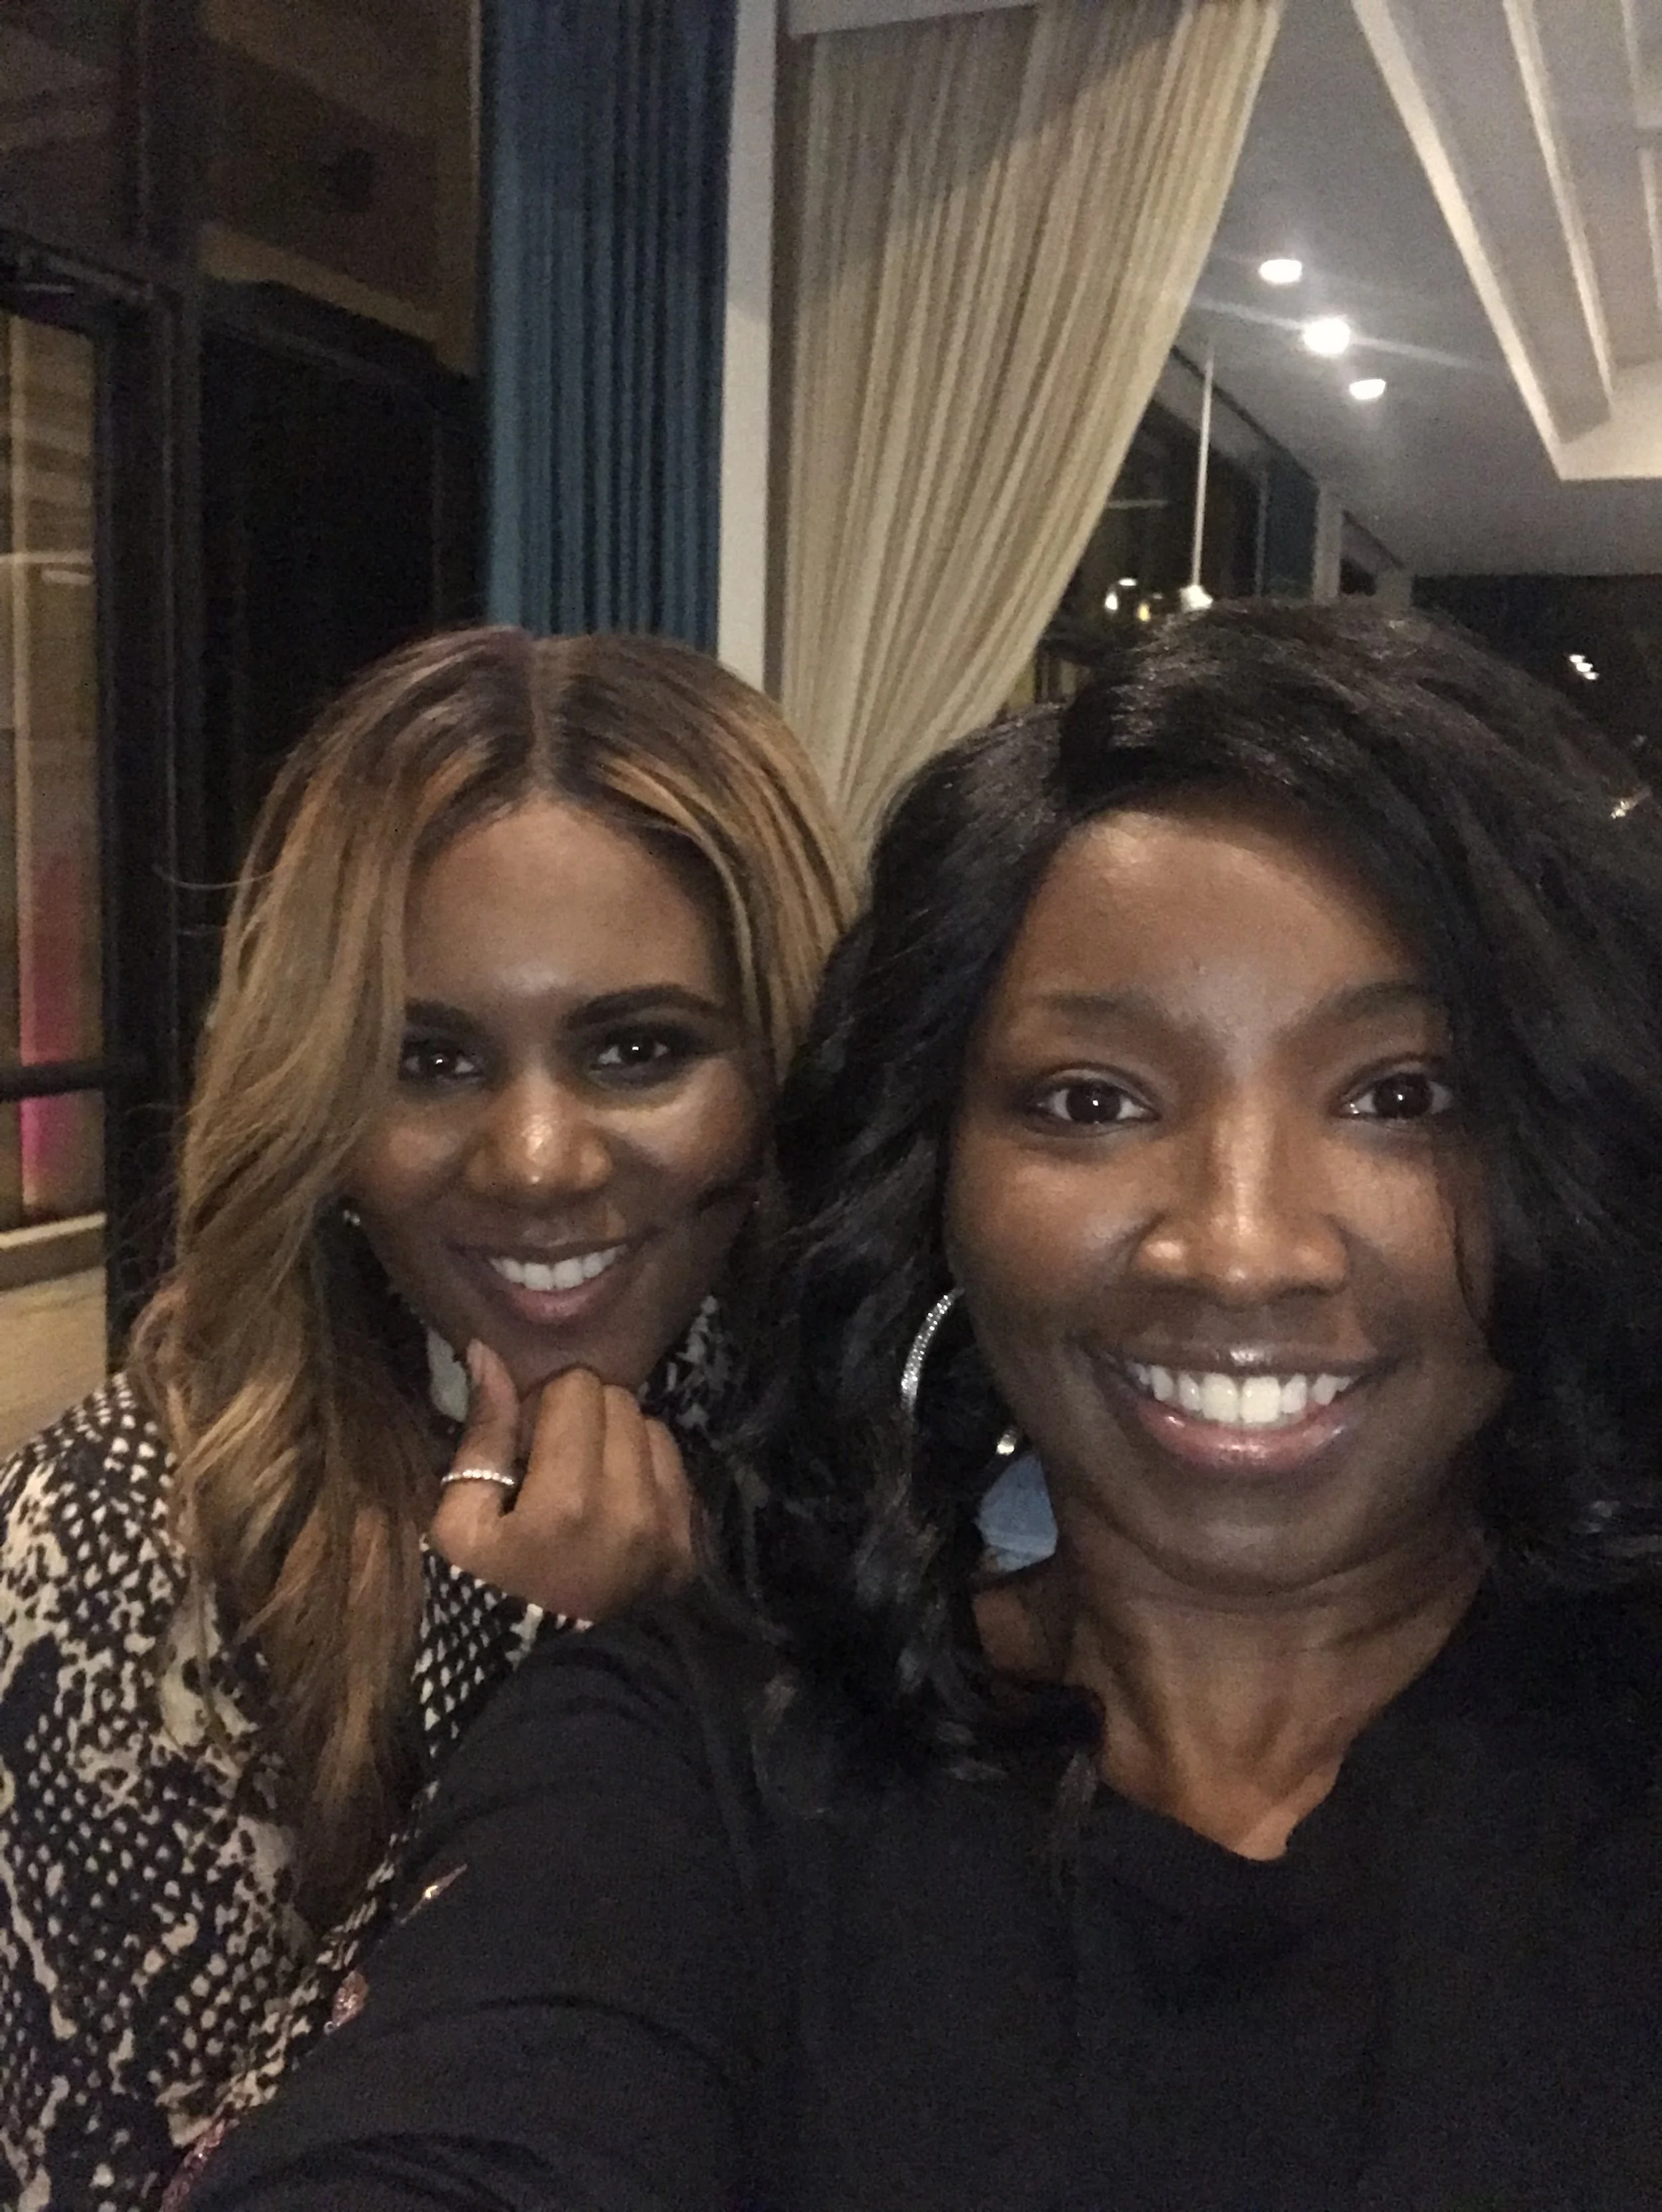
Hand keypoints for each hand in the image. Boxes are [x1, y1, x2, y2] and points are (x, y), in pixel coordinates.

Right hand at [428, 1340, 695, 1619]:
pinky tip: (615, 1509)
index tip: (524, 1446)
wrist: (551, 1685)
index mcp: (569, 1499)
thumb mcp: (459, 1527)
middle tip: (551, 1464)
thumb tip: (488, 1355)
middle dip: (581, 1419)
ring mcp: (669, 1527)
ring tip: (585, 1487)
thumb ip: (482, 1436)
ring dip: (618, 1443)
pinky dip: (645, 1475)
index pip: (578, 1386)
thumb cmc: (489, 1602)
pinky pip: (675, 1470)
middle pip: (618, 1401)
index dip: (543, 1405)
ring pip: (651, 1428)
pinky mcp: (690, 1545)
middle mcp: (632, 1505)